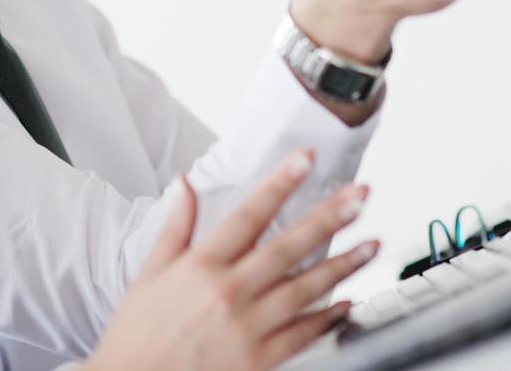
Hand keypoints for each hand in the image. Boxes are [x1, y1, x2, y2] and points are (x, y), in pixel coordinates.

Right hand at [84, 150, 377, 370]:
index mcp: (201, 266)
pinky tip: (349, 303)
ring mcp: (247, 328)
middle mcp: (228, 293)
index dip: (279, 183)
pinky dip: (328, 318)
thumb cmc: (138, 335)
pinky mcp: (258, 362)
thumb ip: (174, 227)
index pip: (249, 214)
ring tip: (372, 245)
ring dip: (344, 264)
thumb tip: (185, 184)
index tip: (305, 159)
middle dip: (329, 217)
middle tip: (360, 197)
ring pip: (306, 289)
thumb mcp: (148, 274)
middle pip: (289, 247)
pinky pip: (302, 335)